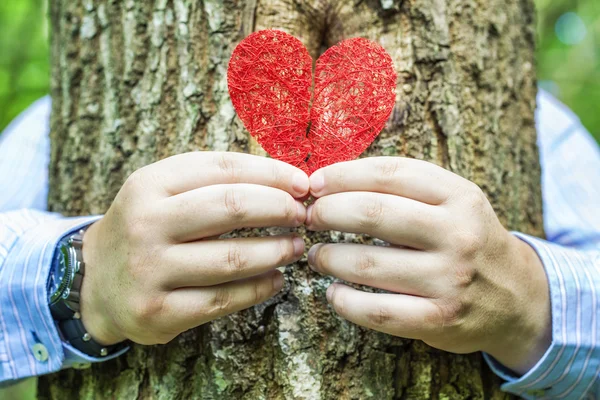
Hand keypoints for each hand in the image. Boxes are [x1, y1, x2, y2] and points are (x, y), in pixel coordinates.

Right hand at [80, 152, 308, 345]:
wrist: (94, 281)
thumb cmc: (146, 227)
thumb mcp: (163, 190)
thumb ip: (214, 180)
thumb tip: (286, 180)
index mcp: (150, 184)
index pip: (224, 168)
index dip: (272, 174)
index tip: (303, 184)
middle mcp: (146, 224)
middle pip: (232, 208)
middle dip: (280, 208)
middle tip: (303, 215)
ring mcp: (149, 270)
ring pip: (232, 258)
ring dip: (276, 251)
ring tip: (295, 247)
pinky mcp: (157, 312)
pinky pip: (223, 300)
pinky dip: (258, 290)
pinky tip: (275, 280)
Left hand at [306, 157, 550, 374]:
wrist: (518, 297)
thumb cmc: (467, 239)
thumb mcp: (454, 201)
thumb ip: (404, 187)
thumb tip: (332, 180)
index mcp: (458, 195)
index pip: (389, 173)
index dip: (342, 175)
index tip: (314, 184)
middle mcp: (457, 234)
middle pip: (373, 214)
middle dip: (327, 213)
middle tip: (309, 218)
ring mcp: (449, 279)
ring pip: (366, 264)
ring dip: (328, 258)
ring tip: (316, 255)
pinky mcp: (439, 318)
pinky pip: (376, 311)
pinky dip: (344, 302)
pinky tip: (333, 293)